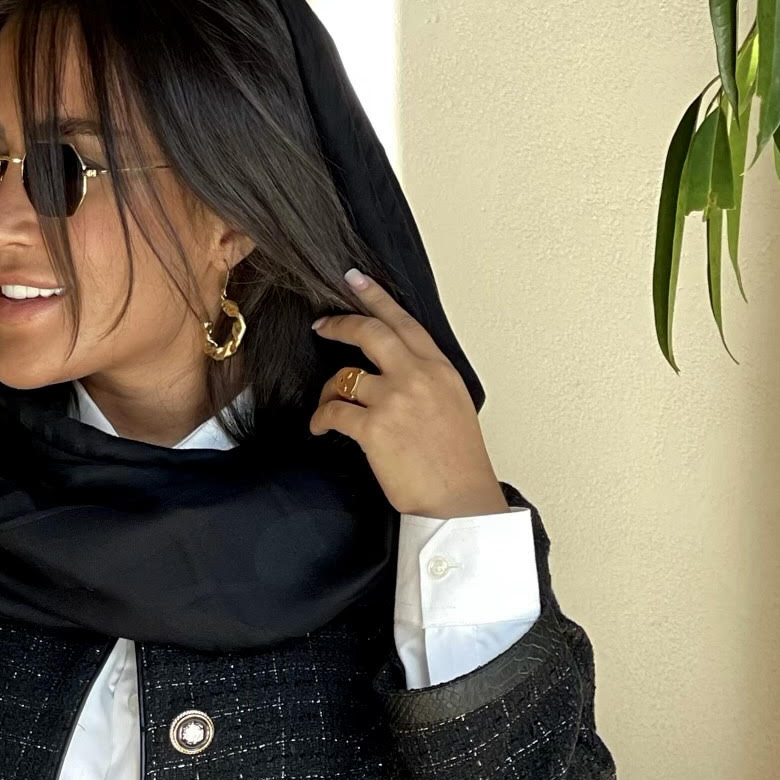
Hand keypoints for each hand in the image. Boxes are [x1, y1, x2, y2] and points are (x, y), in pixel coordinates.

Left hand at [308, 269, 508, 517]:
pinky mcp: (375, 429)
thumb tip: (400, 373)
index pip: (404, 322)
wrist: (459, 499)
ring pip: (345, 376)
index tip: (355, 280)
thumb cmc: (457, 462)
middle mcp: (417, 377)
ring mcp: (395, 401)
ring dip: (329, 389)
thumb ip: (427, 381)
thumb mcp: (454, 405)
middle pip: (370, 333)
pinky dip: (321, 419)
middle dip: (340, 324)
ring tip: (327, 403)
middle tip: (322, 325)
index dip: (376, 298)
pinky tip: (320, 426)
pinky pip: (334, 411)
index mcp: (439, 369)